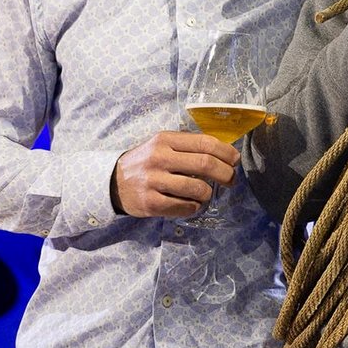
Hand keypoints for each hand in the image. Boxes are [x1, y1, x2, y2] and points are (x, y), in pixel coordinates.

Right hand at [112, 131, 239, 217]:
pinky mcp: (150, 203)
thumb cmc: (146, 162)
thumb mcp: (162, 145)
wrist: (112, 182)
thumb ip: (188, 145)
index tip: (235, 161)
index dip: (227, 152)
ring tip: (206, 193)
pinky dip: (194, 207)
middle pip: (206, 164)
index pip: (205, 143)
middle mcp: (159, 158)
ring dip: (208, 193)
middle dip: (226, 173)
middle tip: (231, 180)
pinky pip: (185, 207)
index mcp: (165, 140)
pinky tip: (191, 203)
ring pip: (198, 188)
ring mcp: (154, 181)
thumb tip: (224, 151)